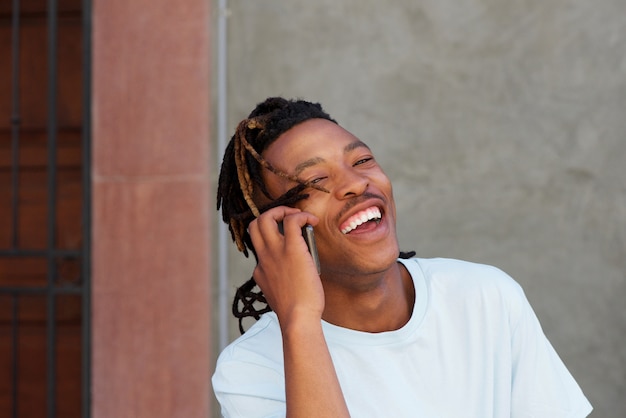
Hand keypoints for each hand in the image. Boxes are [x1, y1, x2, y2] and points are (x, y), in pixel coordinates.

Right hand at [248, 206, 323, 326]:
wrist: (298, 319)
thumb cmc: (296, 312)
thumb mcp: (281, 296)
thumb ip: (282, 282)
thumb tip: (295, 271)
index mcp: (260, 270)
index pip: (260, 246)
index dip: (273, 239)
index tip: (289, 242)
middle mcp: (263, 258)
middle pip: (254, 224)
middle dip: (270, 215)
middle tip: (289, 220)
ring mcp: (275, 252)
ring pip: (266, 217)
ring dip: (283, 210)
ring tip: (299, 216)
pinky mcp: (292, 249)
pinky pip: (292, 220)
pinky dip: (302, 215)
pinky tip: (313, 221)